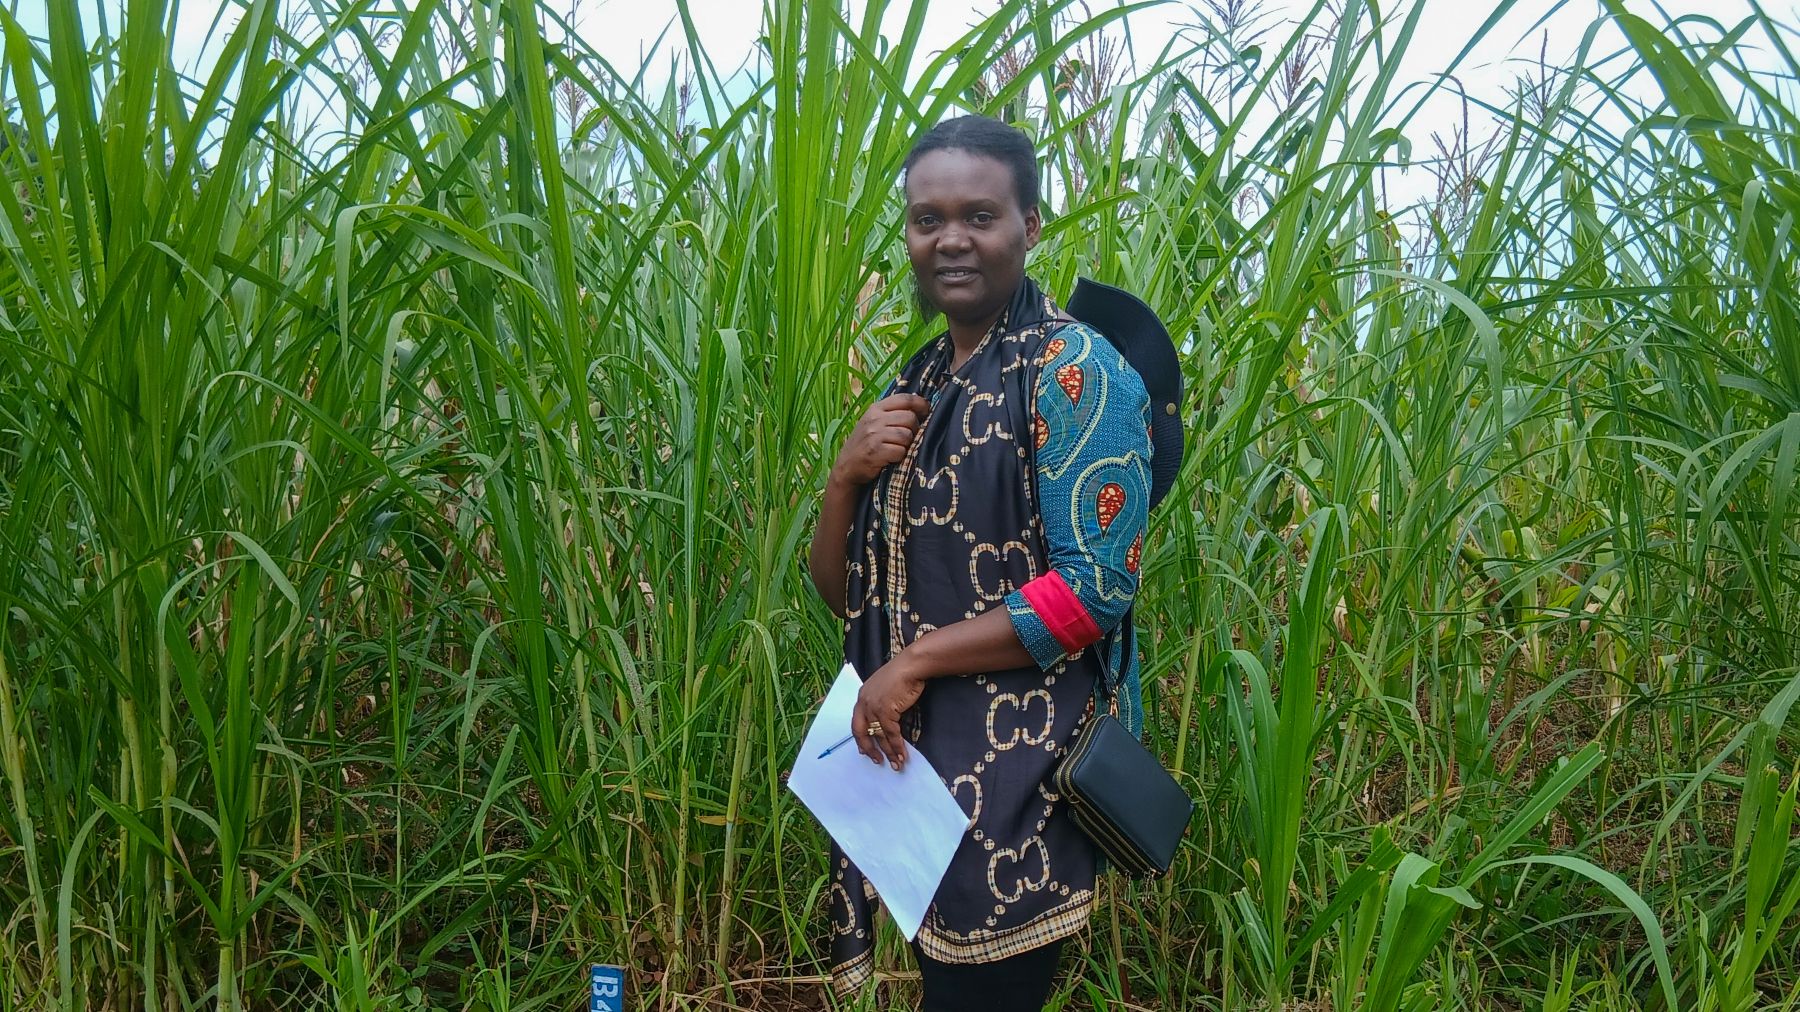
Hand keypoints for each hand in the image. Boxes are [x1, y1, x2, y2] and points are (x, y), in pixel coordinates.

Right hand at [831, 393, 930, 487]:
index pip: (905, 399)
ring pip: (906, 435)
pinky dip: (899, 456)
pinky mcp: (875, 451)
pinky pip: (900, 451)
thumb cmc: (865, 443)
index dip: (920, 404)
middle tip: (906, 438)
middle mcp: (874, 418)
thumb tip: (923, 407)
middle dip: (913, 429)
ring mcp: (874, 434)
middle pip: (909, 418)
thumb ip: (893, 413)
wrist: (847, 466)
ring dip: (906, 445)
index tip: (926, 412)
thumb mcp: (874, 422)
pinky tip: (891, 458)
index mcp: (876, 408)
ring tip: (897, 448)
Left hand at [851, 655, 924, 770]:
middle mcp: (864, 703)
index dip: (860, 739)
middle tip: (877, 761)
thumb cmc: (902, 674)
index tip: (864, 750)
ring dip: (889, 752)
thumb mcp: (885, 688)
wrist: (911, 666)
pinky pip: (891, 734)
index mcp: (862, 697)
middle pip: (862, 732)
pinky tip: (902, 754)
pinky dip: (897, 746)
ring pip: (879, 736)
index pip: (857, 723)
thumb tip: (885, 721)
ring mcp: (873, 707)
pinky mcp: (885, 710)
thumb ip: (880, 702)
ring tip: (896, 764)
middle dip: (869, 749)